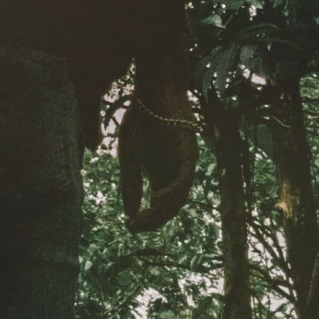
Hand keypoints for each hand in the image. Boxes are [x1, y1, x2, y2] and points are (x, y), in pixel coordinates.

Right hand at [118, 93, 196, 231]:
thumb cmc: (141, 118)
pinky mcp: (190, 153)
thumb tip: (129, 214)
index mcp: (160, 176)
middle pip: (170, 207)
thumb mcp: (127, 154)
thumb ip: (129, 183)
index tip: (130, 228)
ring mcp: (184, 164)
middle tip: (138, 227)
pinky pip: (185, 178)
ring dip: (164, 210)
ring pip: (180, 196)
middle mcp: (174, 174)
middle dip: (154, 220)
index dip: (146, 220)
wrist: (153, 90)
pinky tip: (158, 198)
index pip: (158, 208)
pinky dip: (173, 190)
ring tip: (147, 217)